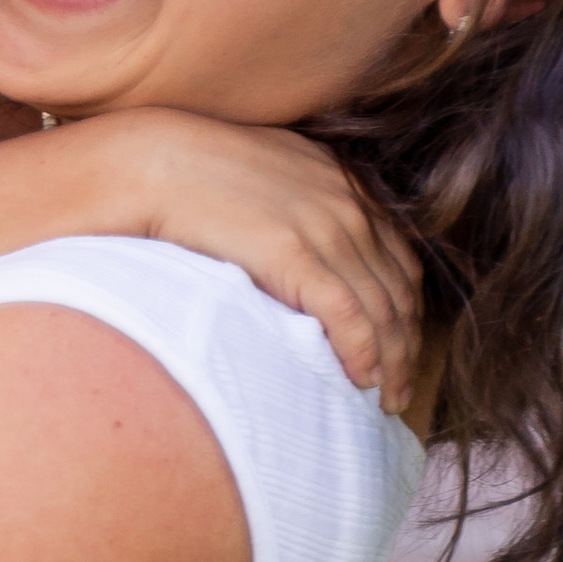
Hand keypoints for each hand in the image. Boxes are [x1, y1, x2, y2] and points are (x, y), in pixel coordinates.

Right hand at [90, 112, 422, 412]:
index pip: (399, 262)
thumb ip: (298, 203)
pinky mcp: (297, 254)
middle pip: (398, 292)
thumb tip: (299, 242)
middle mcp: (349, 206)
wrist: (155, 162)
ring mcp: (328, 229)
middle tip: (399, 391)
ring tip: (386, 399)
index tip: (400, 349)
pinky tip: (361, 379)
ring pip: (382, 309)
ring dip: (392, 362)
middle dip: (407, 348)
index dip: (406, 313)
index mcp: (345, 187)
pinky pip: (349, 314)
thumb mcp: (268, 173)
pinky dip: (363, 352)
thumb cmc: (196, 172)